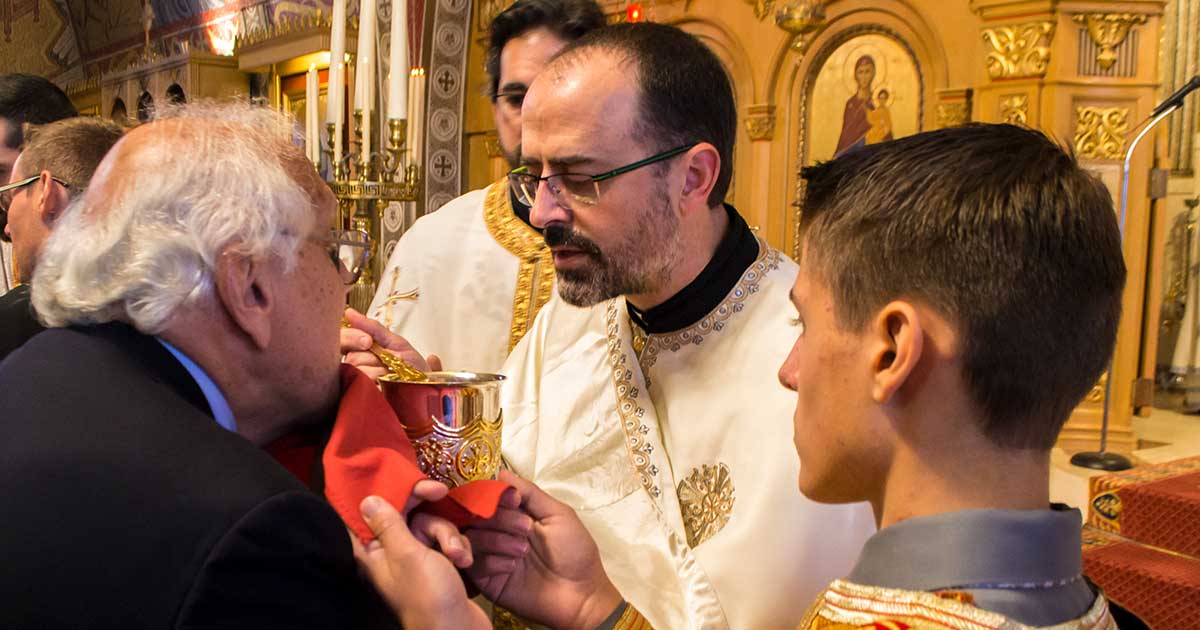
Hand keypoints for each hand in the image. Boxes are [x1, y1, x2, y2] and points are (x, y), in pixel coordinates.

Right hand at [340, 307, 442, 380]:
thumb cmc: (413, 369)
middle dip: (369, 356)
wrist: (428, 389)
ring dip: (377, 371)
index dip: (351, 337)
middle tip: (384, 359)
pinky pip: (360, 387)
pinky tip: (385, 384)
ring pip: (355, 371)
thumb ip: (372, 328)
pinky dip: (376, 383)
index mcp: (360, 353)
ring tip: (390, 375)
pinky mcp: (361, 400)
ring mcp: (358, 386)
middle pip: (348, 356)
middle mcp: (355, 369)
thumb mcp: (395, 343)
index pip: (341, 340)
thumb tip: (349, 313)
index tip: (368, 341)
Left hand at [353, 486, 487, 629]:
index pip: (371, 512)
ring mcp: (415, 559)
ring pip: (431, 525)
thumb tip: (366, 499)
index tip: (409, 478)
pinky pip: (445, 541)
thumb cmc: (428, 595)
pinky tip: (464, 561)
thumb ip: (389, 524)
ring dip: (448, 535)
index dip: (388, 491)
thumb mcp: (407, 555)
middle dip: (429, 513)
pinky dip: (456, 547)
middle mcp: (391, 552)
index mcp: (374, 551)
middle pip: (406, 513)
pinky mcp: (437, 564)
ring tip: (457, 555)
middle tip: (441, 492)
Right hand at [466, 471, 621, 629]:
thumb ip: (530, 493)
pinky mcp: (486, 580)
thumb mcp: (558, 514)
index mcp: (515, 514)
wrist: (580, 594)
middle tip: (527, 529)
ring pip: (473, 537)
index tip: (514, 500)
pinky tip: (511, 568)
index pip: (489, 496)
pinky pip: (473, 564)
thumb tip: (502, 472)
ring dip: (498, 540)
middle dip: (500, 518)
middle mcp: (499, 532)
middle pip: (477, 514)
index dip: (494, 494)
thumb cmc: (575, 552)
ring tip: (523, 551)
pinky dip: (492, 562)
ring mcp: (491, 556)